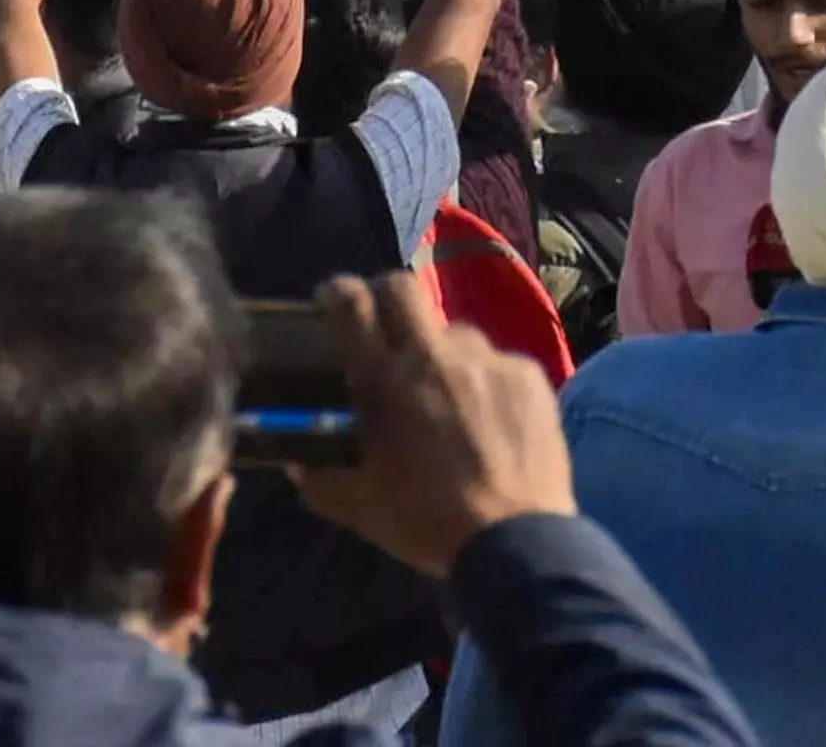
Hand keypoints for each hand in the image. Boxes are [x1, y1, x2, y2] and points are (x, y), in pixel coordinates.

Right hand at [281, 273, 579, 576]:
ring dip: (442, 354)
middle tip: (386, 327)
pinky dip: (486, 381)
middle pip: (402, 288)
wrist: (513, 537)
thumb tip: (297, 462)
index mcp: (382, 383)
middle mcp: (433, 356)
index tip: (332, 299)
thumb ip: (319, 477)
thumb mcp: (358, 506)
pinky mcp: (528, 372)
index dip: (337, 293)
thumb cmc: (424, 522)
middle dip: (387, 298)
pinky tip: (490, 418)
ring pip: (454, 333)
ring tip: (447, 394)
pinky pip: (497, 362)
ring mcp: (486, 359)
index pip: (351, 306)